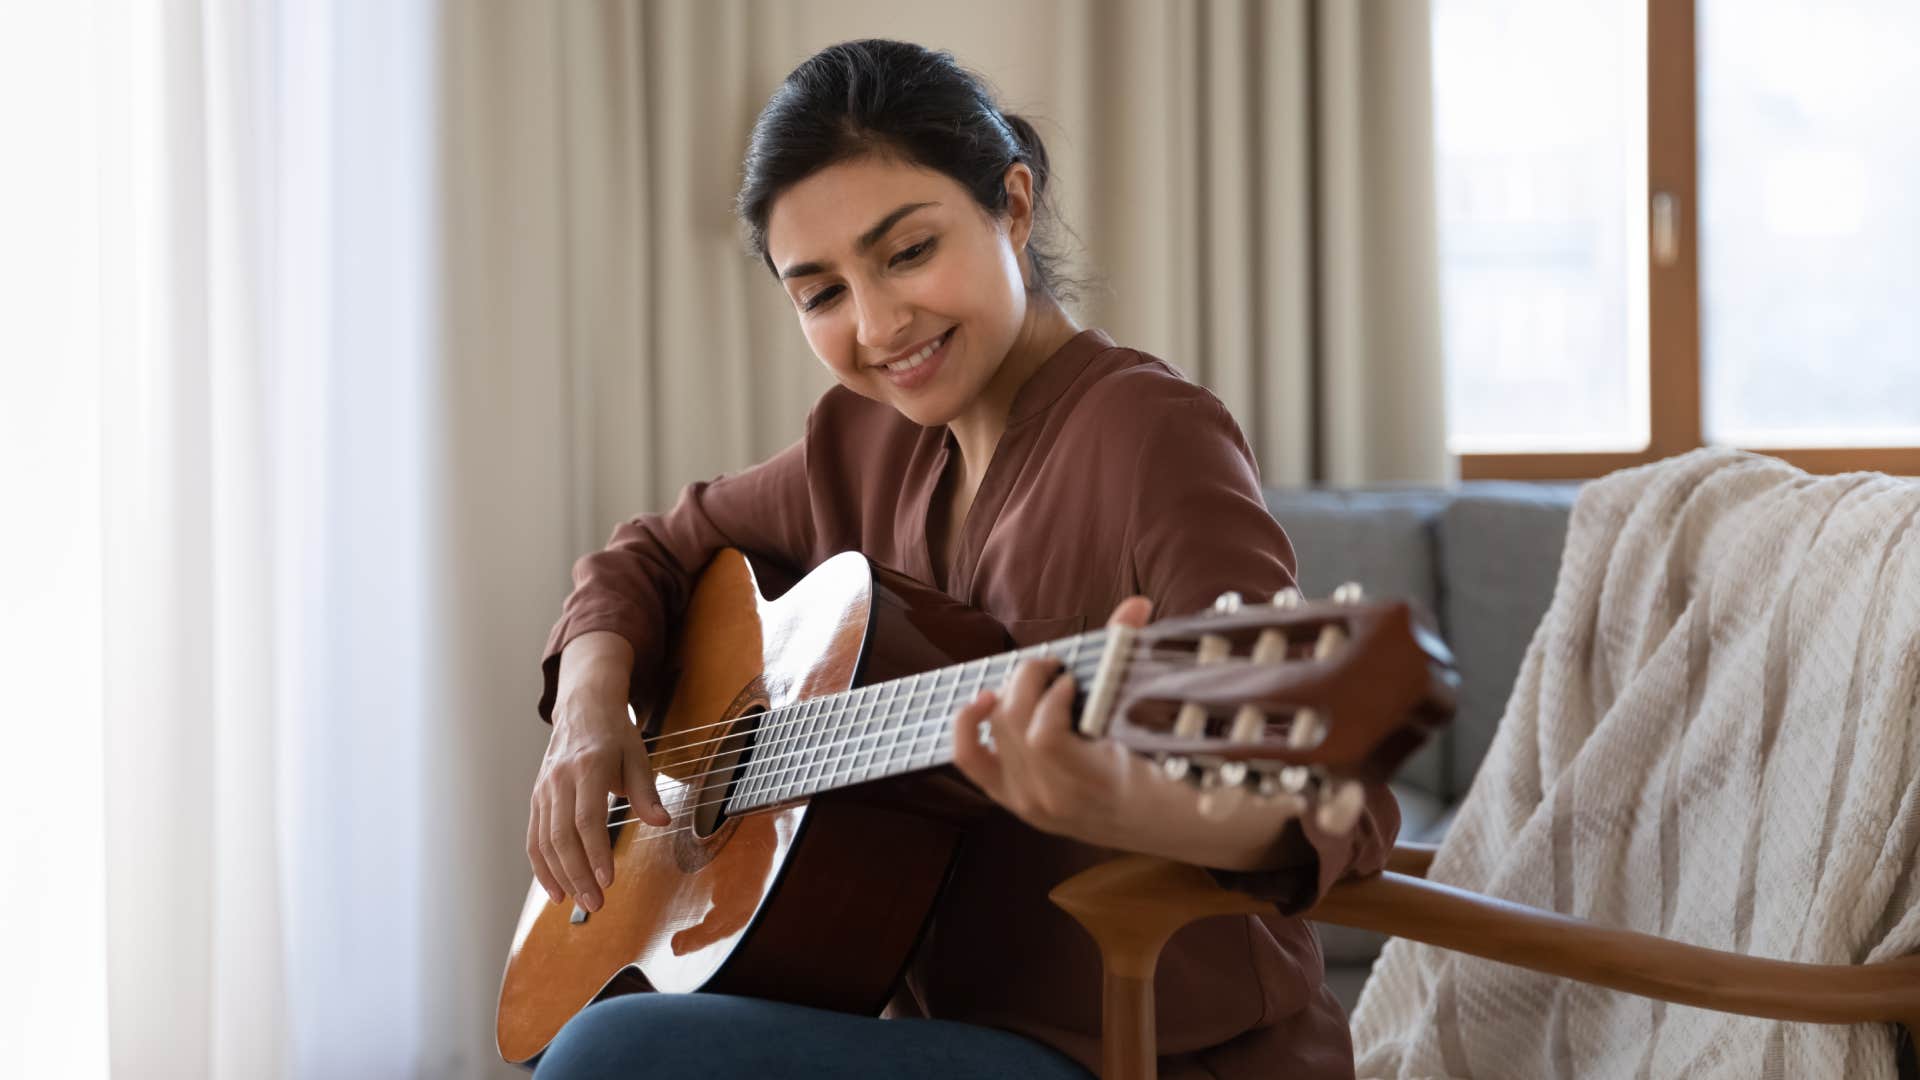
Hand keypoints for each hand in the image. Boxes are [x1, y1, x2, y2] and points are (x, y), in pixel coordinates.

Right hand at [527, 632, 667, 912]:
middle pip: (562, 835)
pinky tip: (556, 890)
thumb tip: (662, 821)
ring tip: (580, 903)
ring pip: (544, 841)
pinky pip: (534, 838)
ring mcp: (543, 790)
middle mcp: (560, 779)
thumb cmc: (614, 734)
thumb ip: (646, 791)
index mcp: (588, 766)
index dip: (595, 851)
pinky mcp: (536, 799)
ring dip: (560, 877)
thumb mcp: (638, 755)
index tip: (607, 879)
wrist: (582, 708)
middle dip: (578, 874)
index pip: (587, 817)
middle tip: (596, 903)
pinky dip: (542, 867)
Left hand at [951, 597, 1334, 872]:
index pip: (1046, 737)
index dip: (1052, 699)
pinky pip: (969, 758)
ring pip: (995, 731)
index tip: (1074, 679)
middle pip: (1015, 724)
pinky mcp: (1009, 798)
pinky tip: (984, 698)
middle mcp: (1052, 800)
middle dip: (1031, 681)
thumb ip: (1137, 661)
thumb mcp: (1156, 726)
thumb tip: (1136, 604)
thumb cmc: (1162, 767)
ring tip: (1040, 679)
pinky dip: (969, 723)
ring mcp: (1026, 803)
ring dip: (1011, 693)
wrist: (1155, 823)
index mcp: (1093, 786)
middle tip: (1057, 667)